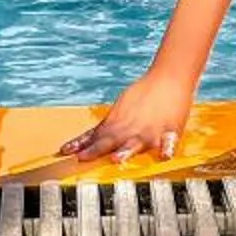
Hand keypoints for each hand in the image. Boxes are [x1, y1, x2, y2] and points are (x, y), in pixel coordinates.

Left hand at [59, 71, 193, 161]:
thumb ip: (106, 127)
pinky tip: (164, 155)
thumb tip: (86, 141)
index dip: (81, 145)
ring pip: (135, 144)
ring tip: (116, 158)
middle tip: (82, 158)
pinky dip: (167, 147)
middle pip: (110, 142)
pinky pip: (169, 142)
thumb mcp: (120, 109)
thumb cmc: (144, 93)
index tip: (66, 152)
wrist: (169, 77)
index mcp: (118, 124)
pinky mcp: (170, 131)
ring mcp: (150, 132)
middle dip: (96, 150)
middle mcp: (131, 129)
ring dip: (125, 152)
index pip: (96, 137)